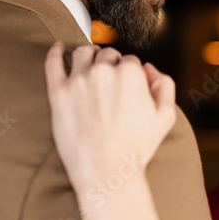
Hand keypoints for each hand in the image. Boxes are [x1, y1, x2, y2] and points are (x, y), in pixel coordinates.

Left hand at [44, 42, 176, 193]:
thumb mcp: (166, 116)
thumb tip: (148, 69)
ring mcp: (78, 81)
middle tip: (109, 82)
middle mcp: (104, 71)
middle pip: (107, 55)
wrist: (107, 171)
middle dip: (110, 64)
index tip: (126, 87)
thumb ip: (164, 84)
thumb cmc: (136, 148)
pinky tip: (57, 48)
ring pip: (82, 53)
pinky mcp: (58, 93)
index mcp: (131, 74)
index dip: (130, 74)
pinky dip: (55, 52)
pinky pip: (53, 63)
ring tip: (89, 65)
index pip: (130, 61)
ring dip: (88, 55)